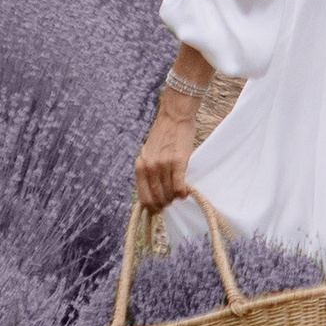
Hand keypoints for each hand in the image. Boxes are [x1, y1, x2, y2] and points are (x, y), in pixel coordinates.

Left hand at [134, 97, 198, 213]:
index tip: (159, 209)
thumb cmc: (164, 136)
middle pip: (157, 198)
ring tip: (178, 195)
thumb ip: (149, 172)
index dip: (153, 208)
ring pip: (169, 193)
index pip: (144, 198)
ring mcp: (163, 164)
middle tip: (171, 202)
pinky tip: (185, 193)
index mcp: (140, 166)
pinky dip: (182, 192)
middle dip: (165, 204)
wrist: (174, 116)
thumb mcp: (149, 154)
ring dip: (174, 198)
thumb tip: (155, 194)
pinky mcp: (178, 161)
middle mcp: (149, 167)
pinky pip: (179, 185)